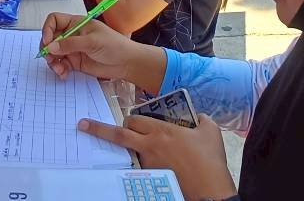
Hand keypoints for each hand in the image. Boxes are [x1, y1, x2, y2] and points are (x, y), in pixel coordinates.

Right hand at [40, 13, 145, 80]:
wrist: (126, 63)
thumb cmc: (113, 46)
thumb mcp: (92, 42)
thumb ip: (70, 44)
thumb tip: (50, 47)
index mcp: (76, 23)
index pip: (54, 20)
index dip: (47, 29)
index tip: (47, 41)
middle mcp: (72, 35)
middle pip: (51, 38)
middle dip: (47, 48)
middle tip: (50, 58)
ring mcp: (73, 49)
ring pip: (54, 53)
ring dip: (53, 61)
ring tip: (59, 69)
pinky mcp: (75, 62)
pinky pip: (61, 64)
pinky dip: (59, 69)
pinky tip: (64, 73)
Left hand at [79, 114, 236, 200]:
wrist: (208, 187)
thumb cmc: (209, 159)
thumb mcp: (210, 131)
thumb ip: (201, 118)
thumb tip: (198, 116)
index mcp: (161, 130)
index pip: (133, 119)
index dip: (128, 118)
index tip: (122, 118)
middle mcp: (150, 145)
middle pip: (119, 134)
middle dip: (105, 129)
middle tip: (92, 127)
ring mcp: (149, 162)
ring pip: (129, 151)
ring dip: (130, 147)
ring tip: (132, 146)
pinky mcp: (152, 175)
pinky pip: (142, 164)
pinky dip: (144, 161)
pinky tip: (156, 162)